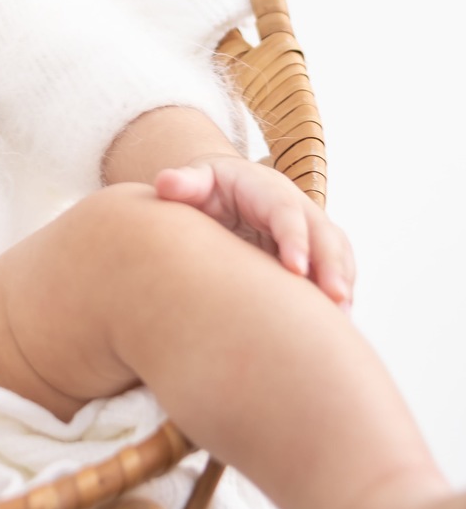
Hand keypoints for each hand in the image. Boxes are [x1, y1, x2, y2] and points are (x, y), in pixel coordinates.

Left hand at [154, 155, 354, 309]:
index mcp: (267, 190)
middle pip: (324, 234)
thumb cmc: (207, 188)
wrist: (223, 192)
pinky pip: (335, 273)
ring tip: (343, 320)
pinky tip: (337, 328)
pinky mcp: (313, 254)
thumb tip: (165, 183)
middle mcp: (297, 208)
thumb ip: (183, 183)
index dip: (295, 237)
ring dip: (343, 284)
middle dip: (331, 265)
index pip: (287, 211)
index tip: (294, 267)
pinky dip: (340, 296)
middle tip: (335, 298)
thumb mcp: (195, 181)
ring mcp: (310, 231)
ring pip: (337, 255)